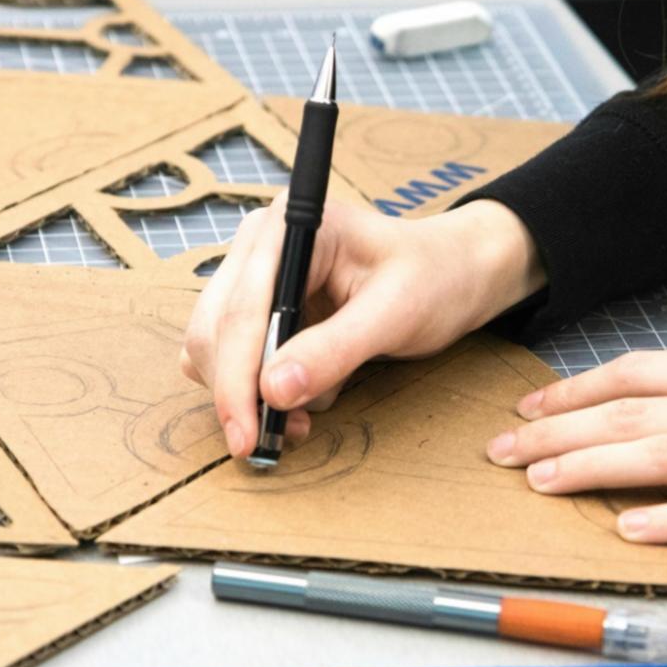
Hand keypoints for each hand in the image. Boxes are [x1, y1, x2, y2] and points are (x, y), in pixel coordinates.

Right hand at [182, 198, 544, 459]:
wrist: (452, 273)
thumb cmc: (434, 277)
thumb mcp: (395, 313)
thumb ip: (334, 350)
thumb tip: (274, 390)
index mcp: (292, 226)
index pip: (241, 308)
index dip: (235, 376)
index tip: (247, 432)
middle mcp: (262, 243)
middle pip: (215, 329)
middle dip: (240, 392)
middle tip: (272, 440)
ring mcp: (255, 274)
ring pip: (214, 347)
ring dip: (249, 394)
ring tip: (301, 418)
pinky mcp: (260, 306)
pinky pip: (233, 356)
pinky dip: (257, 389)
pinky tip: (300, 400)